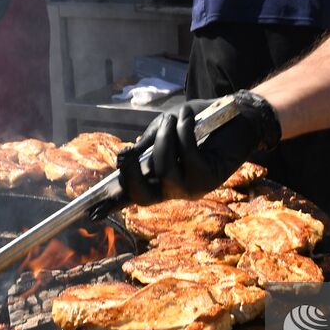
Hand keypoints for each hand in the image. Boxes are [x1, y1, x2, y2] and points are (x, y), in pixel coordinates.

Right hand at [115, 91, 280, 201]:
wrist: (240, 118)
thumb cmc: (200, 123)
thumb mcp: (168, 129)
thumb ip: (149, 143)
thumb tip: (129, 155)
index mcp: (160, 179)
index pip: (132, 195)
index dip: (111, 203)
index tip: (88, 212)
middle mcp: (174, 189)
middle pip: (142, 195)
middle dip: (130, 172)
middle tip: (127, 152)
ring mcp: (192, 188)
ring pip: (164, 169)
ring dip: (164, 138)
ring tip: (172, 118)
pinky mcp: (210, 179)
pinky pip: (187, 155)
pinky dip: (183, 131)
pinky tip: (187, 117)